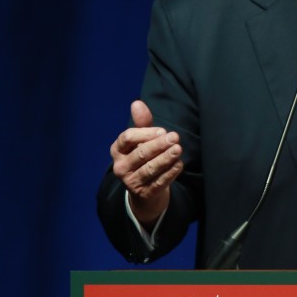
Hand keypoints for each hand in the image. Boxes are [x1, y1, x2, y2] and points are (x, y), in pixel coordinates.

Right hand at [109, 100, 182, 226]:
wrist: (145, 189)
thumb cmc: (143, 156)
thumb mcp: (141, 139)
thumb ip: (141, 122)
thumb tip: (137, 103)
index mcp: (117, 150)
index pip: (127, 138)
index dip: (145, 133)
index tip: (162, 130)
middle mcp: (120, 166)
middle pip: (140, 154)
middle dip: (159, 145)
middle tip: (175, 137)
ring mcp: (130, 182)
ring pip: (149, 169)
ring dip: (165, 159)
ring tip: (178, 150)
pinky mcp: (143, 193)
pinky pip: (158, 183)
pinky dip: (170, 173)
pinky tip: (179, 164)